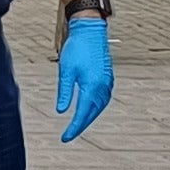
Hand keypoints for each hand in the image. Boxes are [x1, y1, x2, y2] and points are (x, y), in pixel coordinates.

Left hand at [54, 16, 112, 142]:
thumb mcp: (65, 71)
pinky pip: (103, 99)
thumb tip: (61, 111)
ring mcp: (107, 82)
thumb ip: (65, 93)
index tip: (64, 138)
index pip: (82, 114)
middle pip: (92, 114)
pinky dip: (95, 107)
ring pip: (99, 107)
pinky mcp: (108, 78)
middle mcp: (102, 87)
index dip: (73, 128)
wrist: (90, 30)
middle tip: (68, 135)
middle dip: (80, 126)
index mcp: (91, 87)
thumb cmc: (76, 48)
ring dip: (89, 117)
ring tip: (77, 125)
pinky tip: (88, 108)